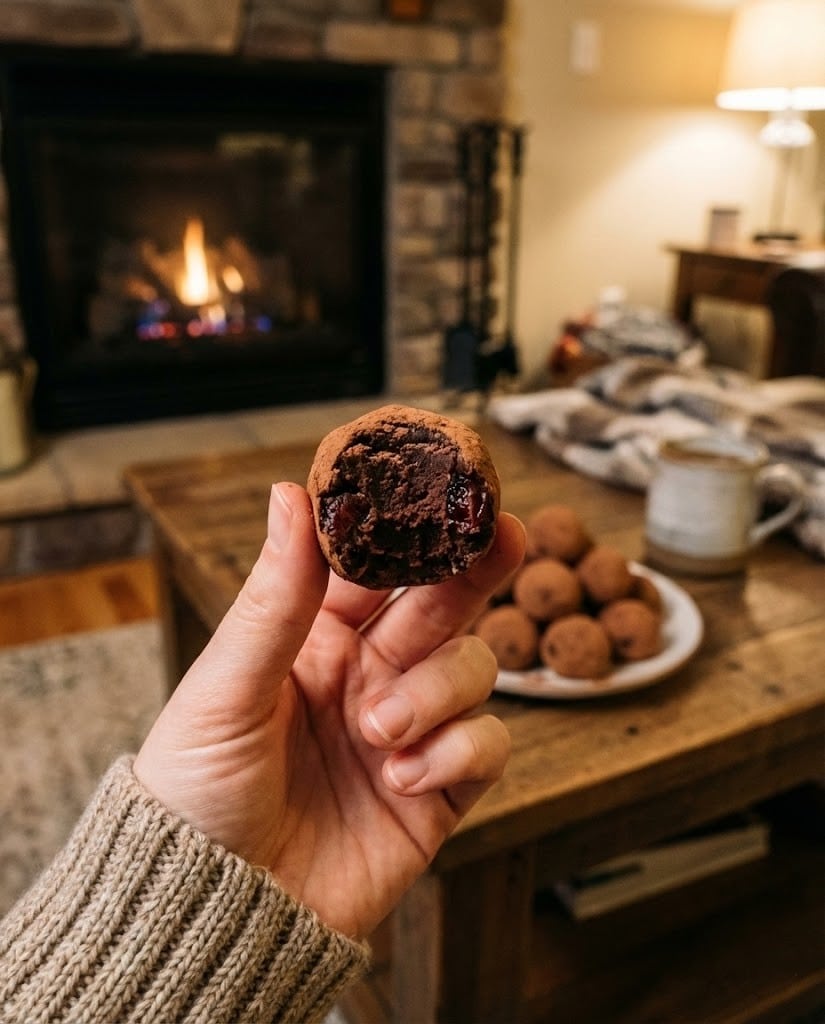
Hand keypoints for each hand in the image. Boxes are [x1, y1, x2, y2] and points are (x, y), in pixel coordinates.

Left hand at [134, 481, 524, 938]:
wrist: (219, 911)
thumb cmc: (199, 794)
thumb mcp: (227, 687)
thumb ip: (274, 596)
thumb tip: (289, 493)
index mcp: (315, 638)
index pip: (376, 565)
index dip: (411, 526)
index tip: (444, 487)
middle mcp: (370, 673)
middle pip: (443, 602)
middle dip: (471, 569)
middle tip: (501, 534)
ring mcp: (409, 727)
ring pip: (473, 668)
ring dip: (438, 689)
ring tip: (380, 728)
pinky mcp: (439, 789)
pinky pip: (488, 745)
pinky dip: (456, 751)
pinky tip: (402, 778)